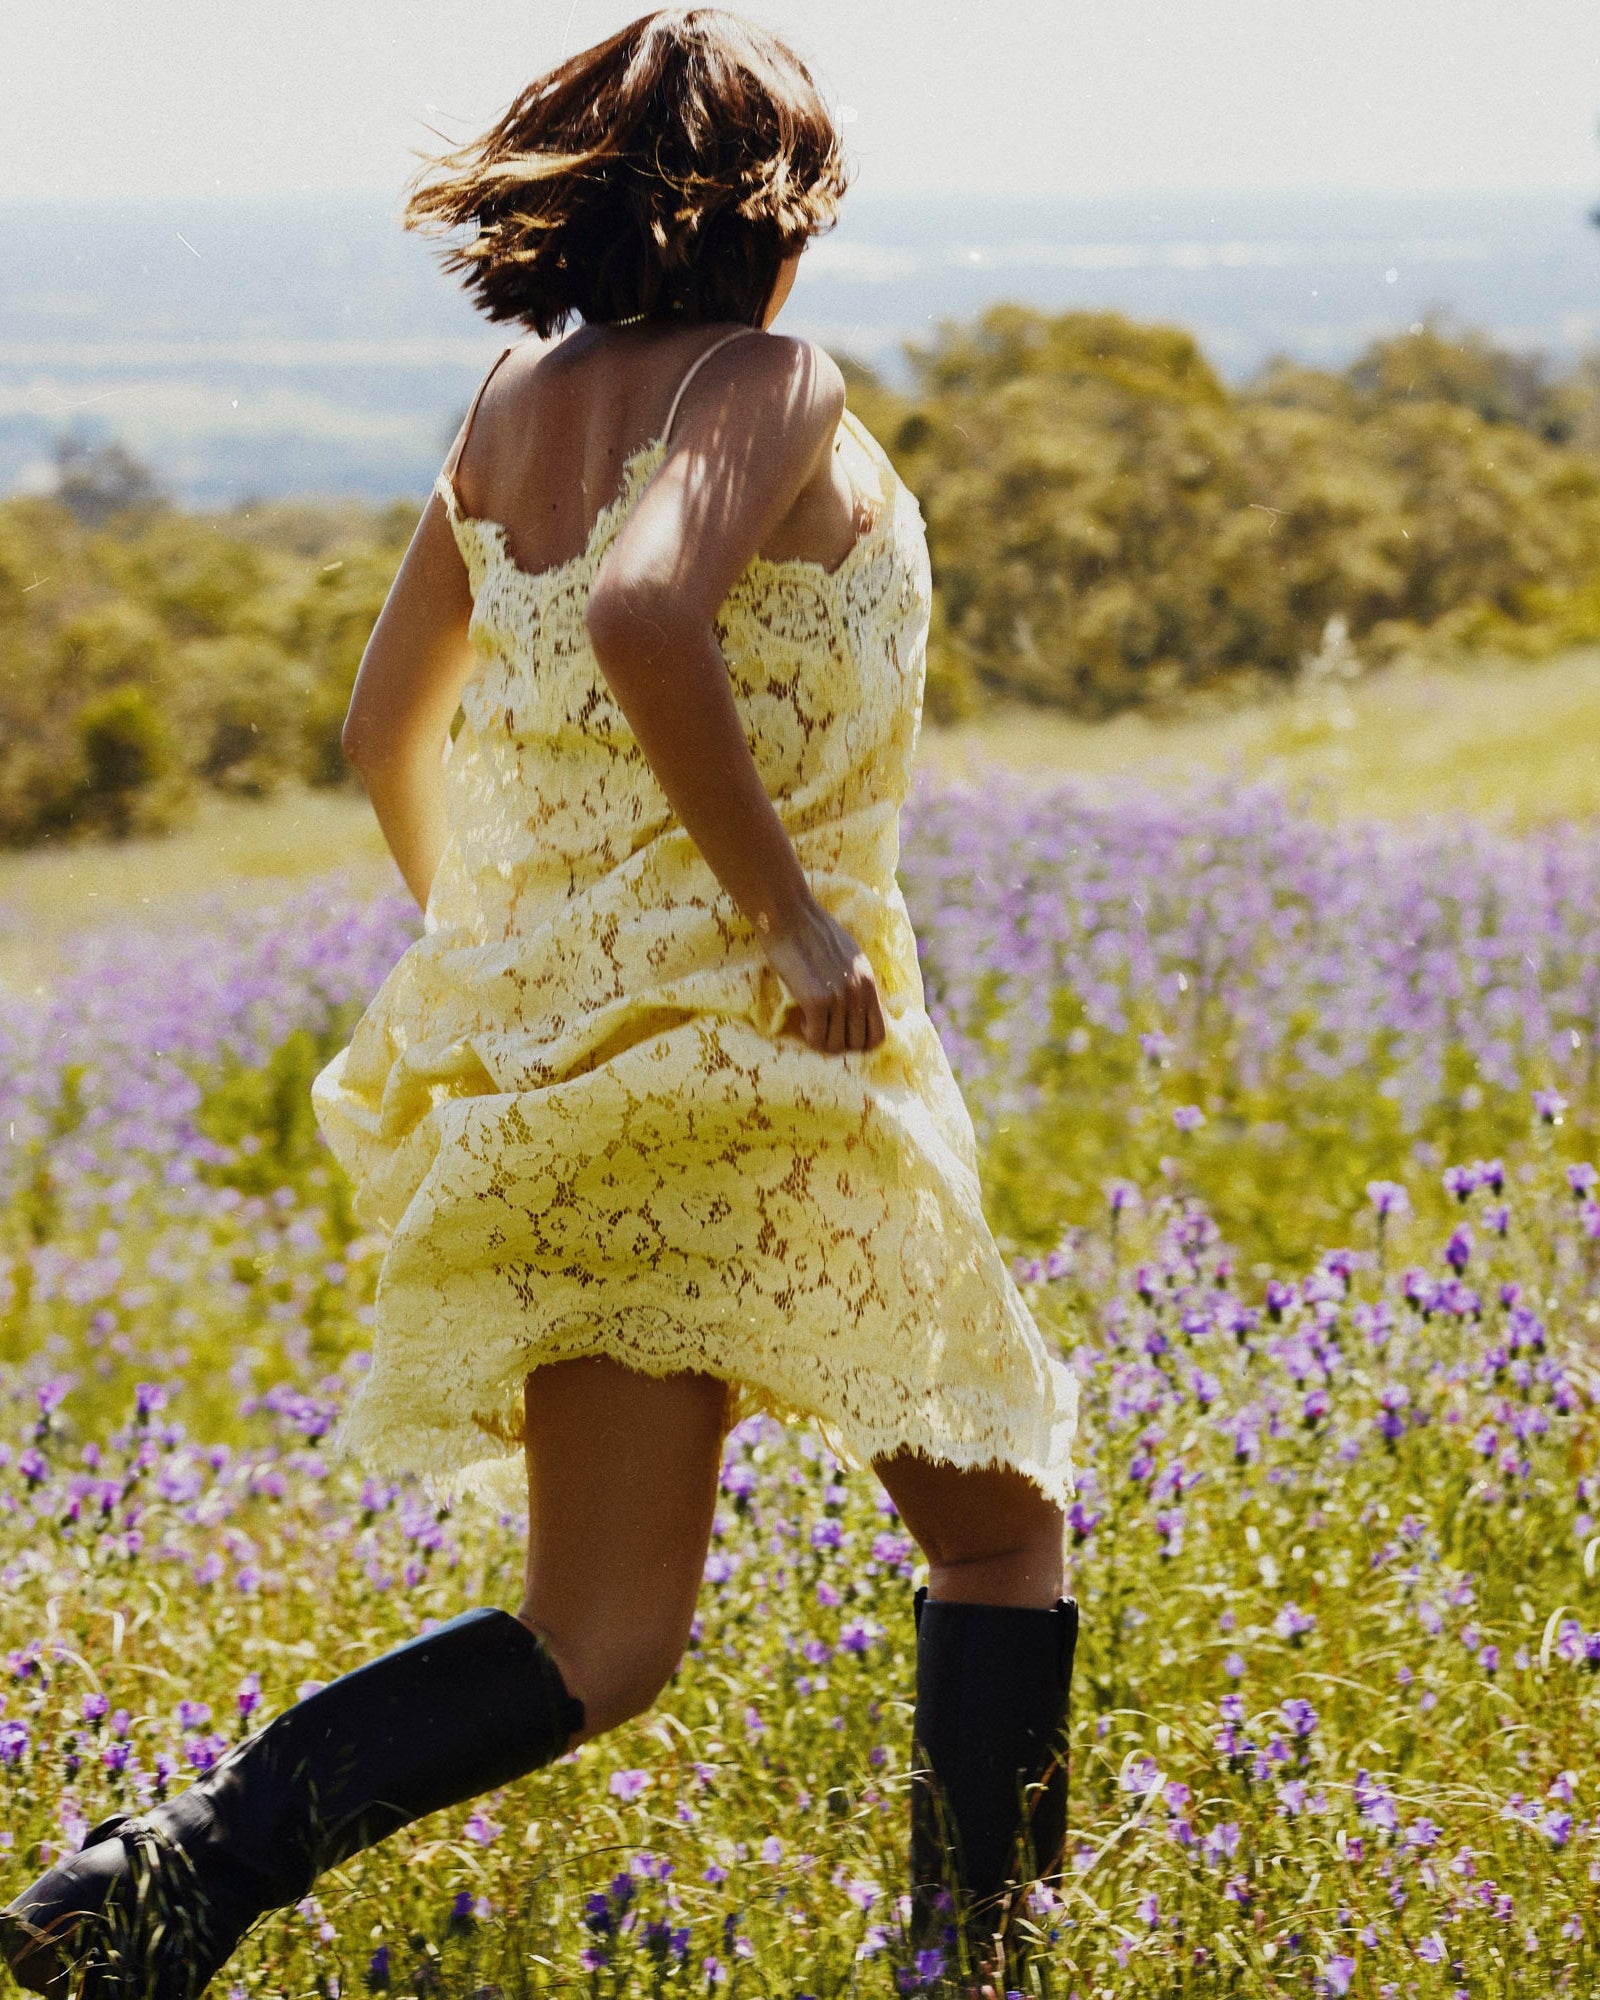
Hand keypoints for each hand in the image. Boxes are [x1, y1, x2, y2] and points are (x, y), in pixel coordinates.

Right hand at [761, 898, 886, 1054]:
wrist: (789, 915)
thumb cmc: (811, 932)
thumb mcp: (848, 956)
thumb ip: (855, 981)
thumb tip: (855, 1007)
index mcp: (868, 982)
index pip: (878, 1034)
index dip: (860, 1041)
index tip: (841, 1031)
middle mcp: (858, 992)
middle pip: (857, 1044)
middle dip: (838, 1041)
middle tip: (822, 1026)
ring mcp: (839, 997)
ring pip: (836, 1045)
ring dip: (821, 1038)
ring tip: (810, 1019)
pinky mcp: (816, 999)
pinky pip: (816, 1037)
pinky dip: (808, 1034)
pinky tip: (802, 1017)